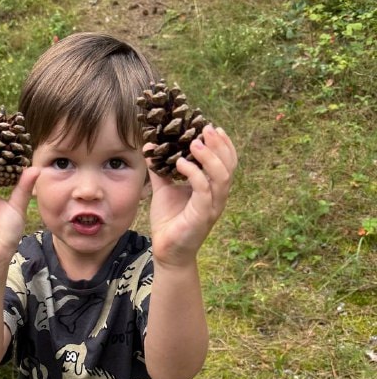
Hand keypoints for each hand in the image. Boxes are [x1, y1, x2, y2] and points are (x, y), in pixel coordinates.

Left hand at [147, 124, 236, 265]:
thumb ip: (160, 169)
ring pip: (221, 177)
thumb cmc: (169, 221)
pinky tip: (181, 163)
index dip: (223, 143)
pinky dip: (194, 174)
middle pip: (229, 165)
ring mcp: (212, 206)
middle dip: (219, 144)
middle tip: (205, 128)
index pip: (227, 161)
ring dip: (210, 157)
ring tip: (194, 143)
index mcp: (212, 188)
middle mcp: (217, 196)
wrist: (167, 251)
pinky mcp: (202, 216)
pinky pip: (204, 191)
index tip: (210, 127)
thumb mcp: (164, 189)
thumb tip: (150, 146)